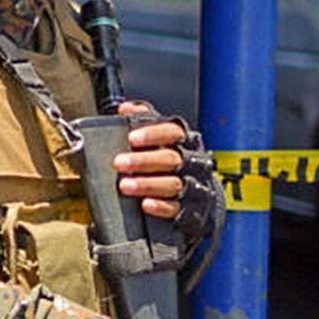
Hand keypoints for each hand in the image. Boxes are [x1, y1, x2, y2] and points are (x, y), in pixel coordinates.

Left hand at [113, 109, 223, 241]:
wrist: (200, 197)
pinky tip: (145, 205)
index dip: (154, 134)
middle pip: (172, 158)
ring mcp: (195, 186)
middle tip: (119, 162)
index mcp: (185, 141)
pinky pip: (178, 208)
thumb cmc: (172, 161)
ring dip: (148, 184)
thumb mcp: (161, 138)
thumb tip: (124, 108)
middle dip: (144, 160)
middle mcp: (193, 162)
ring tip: (125, 185)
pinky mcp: (192, 210)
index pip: (174, 132)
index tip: (132, 138)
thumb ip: (145, 121)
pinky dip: (161, 206)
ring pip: (174, 183)